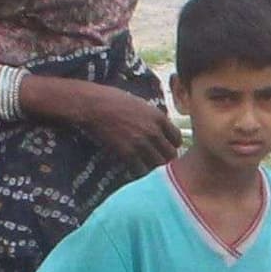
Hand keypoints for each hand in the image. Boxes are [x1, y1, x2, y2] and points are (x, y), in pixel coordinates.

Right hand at [60, 78, 180, 169]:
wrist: (92, 105)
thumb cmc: (112, 99)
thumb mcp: (139, 103)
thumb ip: (152, 117)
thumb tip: (159, 127)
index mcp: (158, 117)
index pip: (177, 138)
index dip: (172, 145)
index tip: (165, 147)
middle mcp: (153, 131)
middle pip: (171, 154)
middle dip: (165, 158)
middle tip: (158, 160)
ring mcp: (141, 143)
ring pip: (158, 164)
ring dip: (153, 167)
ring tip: (146, 166)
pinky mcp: (127, 152)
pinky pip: (141, 169)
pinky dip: (139, 171)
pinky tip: (134, 169)